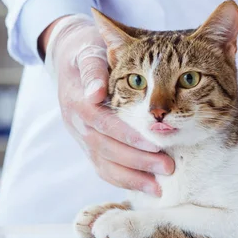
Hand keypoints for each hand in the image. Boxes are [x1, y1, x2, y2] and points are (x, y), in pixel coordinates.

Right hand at [41, 15, 173, 195]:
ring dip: (132, 178)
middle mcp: (75, 123)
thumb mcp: (89, 51)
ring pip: (103, 164)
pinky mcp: (88, 145)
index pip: (102, 123)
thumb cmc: (87, 51)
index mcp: (77, 100)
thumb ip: (93, 70)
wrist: (69, 57)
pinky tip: (146, 185)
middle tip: (167, 167)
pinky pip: (103, 168)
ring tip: (159, 187)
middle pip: (105, 149)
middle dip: (137, 161)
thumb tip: (96, 93)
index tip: (155, 143)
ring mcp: (80, 136)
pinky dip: (124, 179)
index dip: (127, 135)